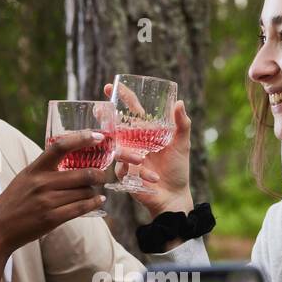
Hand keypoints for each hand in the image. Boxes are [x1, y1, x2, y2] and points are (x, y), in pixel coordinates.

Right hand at [0, 130, 107, 254]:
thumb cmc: (13, 202)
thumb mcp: (25, 178)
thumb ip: (44, 169)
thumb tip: (70, 159)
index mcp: (35, 169)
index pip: (60, 147)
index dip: (81, 139)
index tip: (97, 137)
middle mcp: (42, 183)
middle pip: (82, 173)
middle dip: (98, 174)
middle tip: (102, 175)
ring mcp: (47, 201)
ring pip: (84, 192)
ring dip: (93, 192)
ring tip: (94, 192)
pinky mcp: (52, 218)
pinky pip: (81, 208)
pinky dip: (93, 203)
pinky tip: (98, 201)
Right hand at [104, 83, 193, 216]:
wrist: (174, 196)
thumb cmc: (178, 169)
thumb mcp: (182, 144)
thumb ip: (182, 124)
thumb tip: (180, 102)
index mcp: (146, 132)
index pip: (131, 110)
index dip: (121, 97)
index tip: (110, 86)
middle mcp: (133, 142)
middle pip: (115, 126)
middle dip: (105, 118)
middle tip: (99, 110)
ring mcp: (128, 158)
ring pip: (117, 149)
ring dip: (128, 153)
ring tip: (143, 160)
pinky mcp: (125, 174)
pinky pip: (124, 169)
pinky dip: (139, 172)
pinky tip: (151, 177)